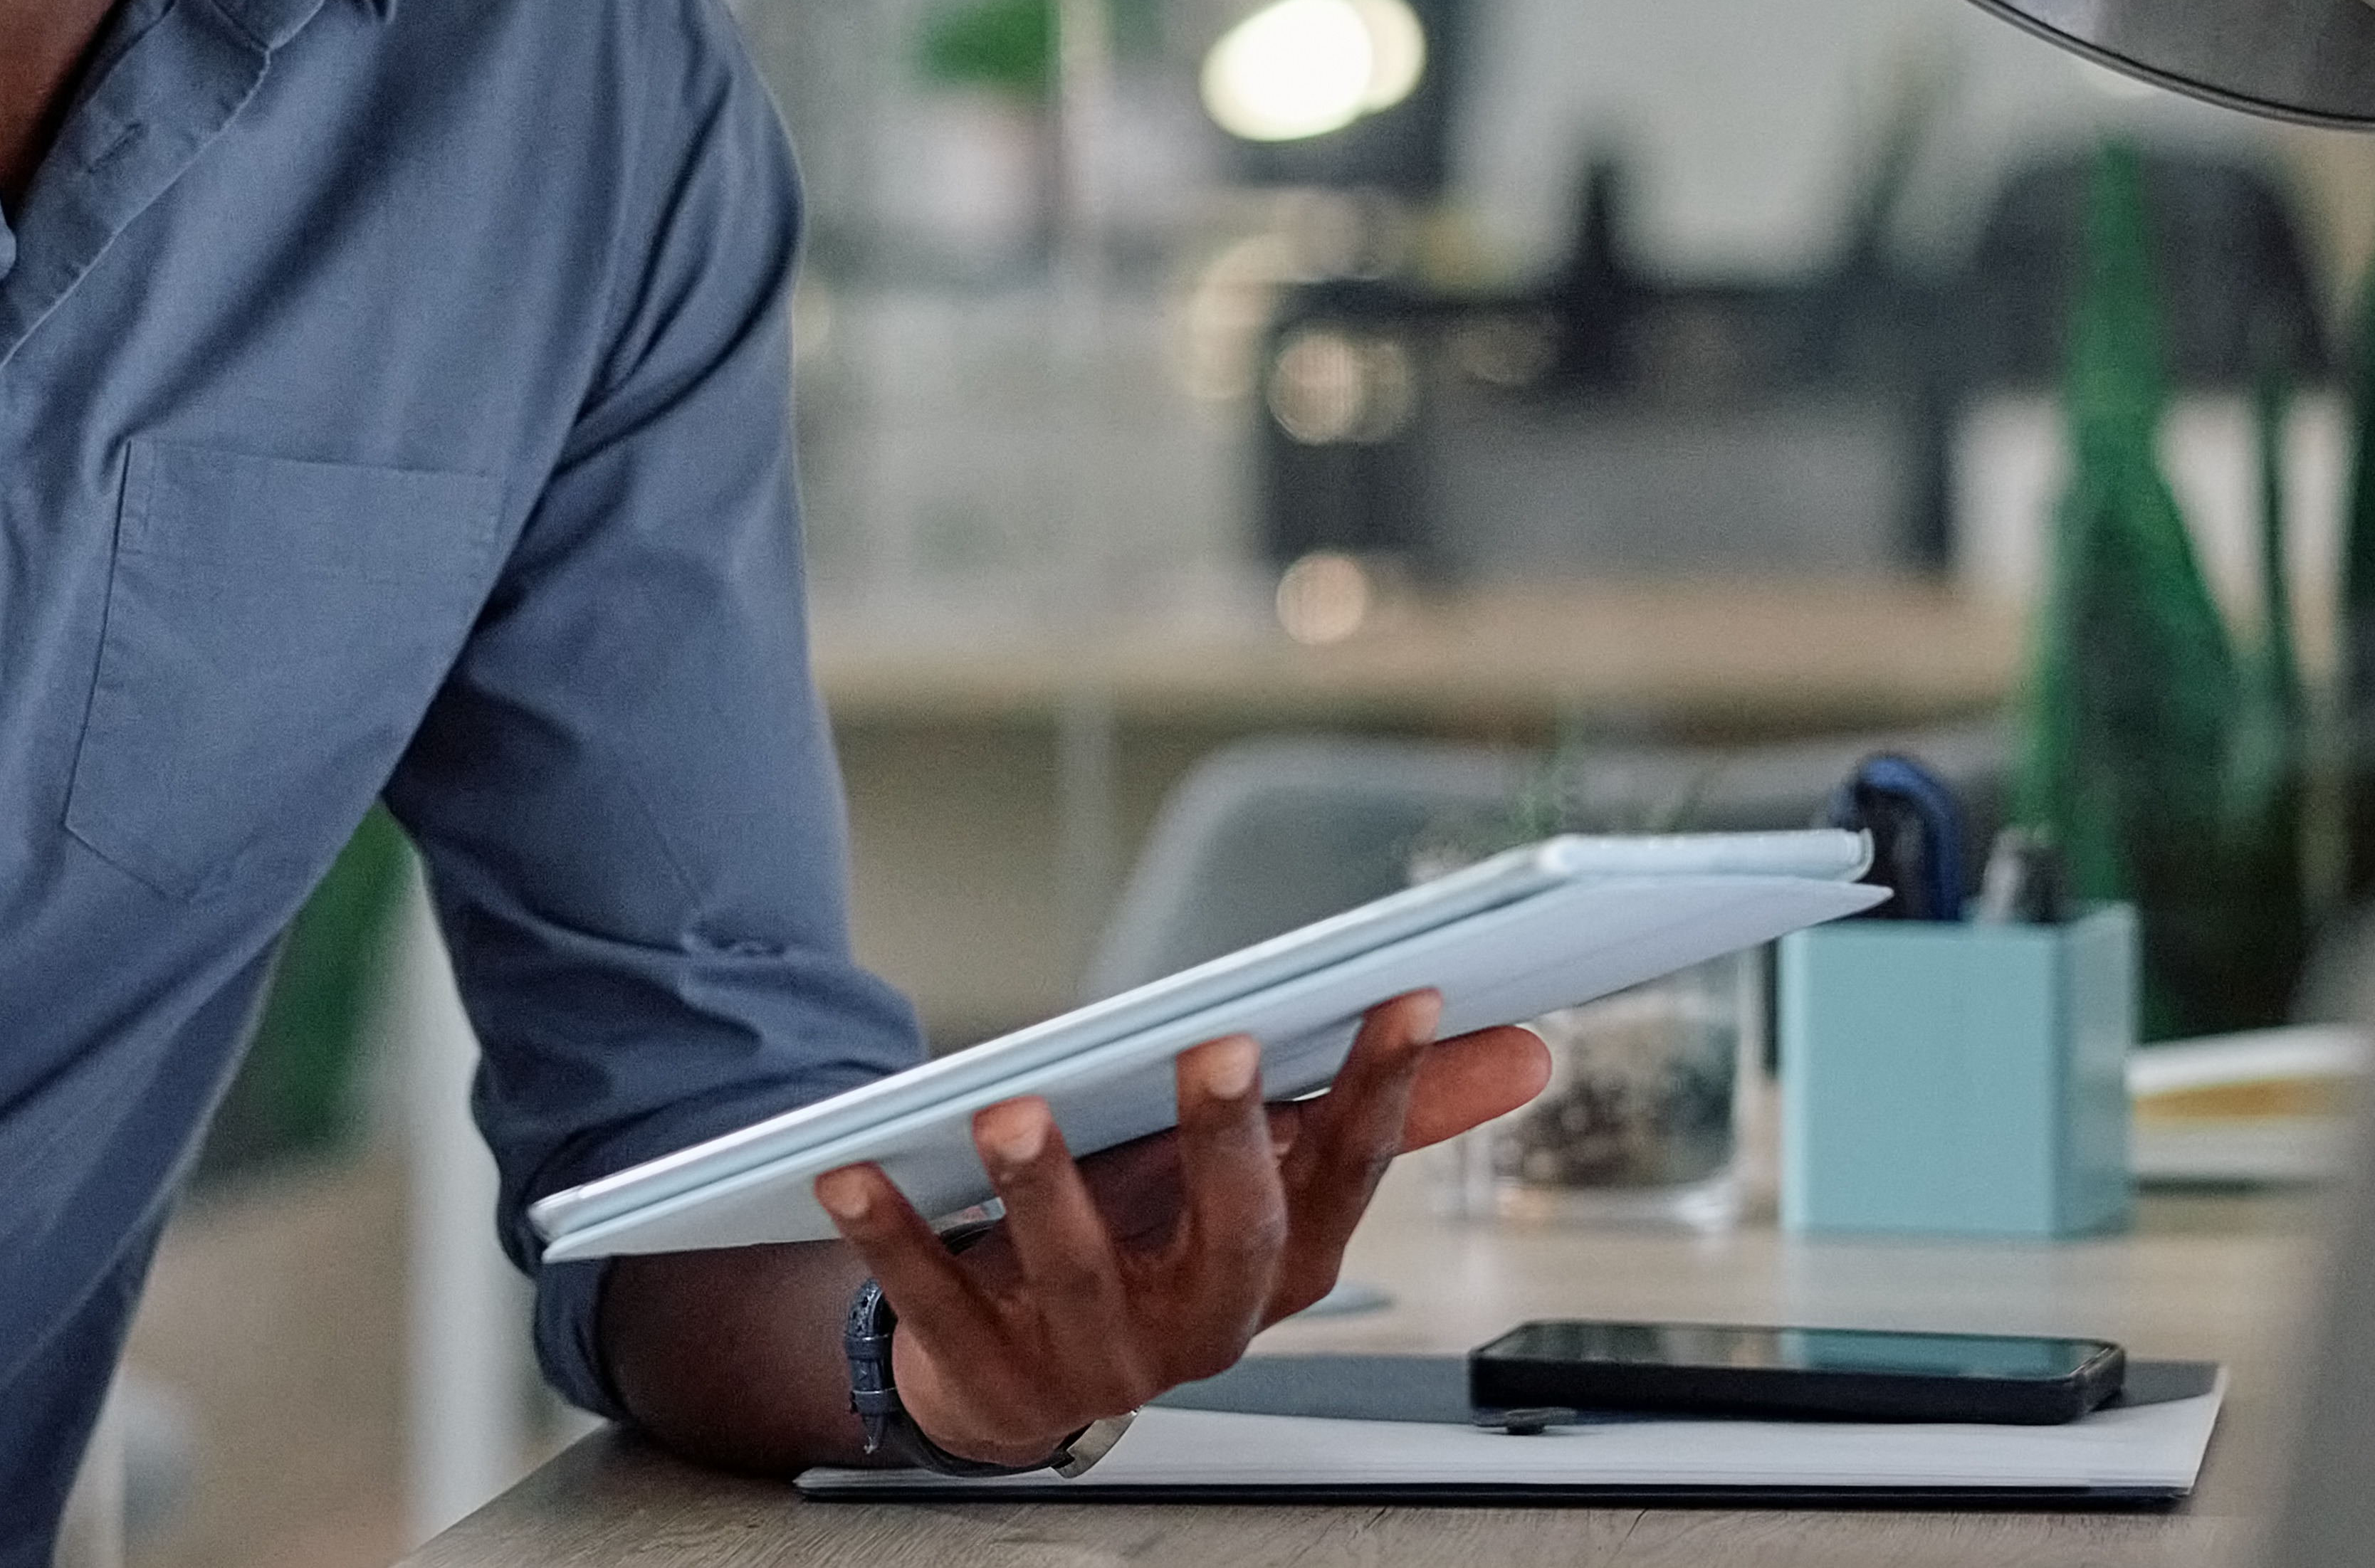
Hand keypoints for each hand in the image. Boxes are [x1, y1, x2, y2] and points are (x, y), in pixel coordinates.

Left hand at [809, 990, 1548, 1467]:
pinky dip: (894, 1234)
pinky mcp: (992, 1375)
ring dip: (1047, 1189)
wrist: (1013, 1378)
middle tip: (1217, 1050)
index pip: (1344, 1177)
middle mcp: (1202, 1327)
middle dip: (1226, 1145)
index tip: (1406, 996)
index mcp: (1279, 1270)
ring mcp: (1097, 1361)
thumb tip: (1523, 1048)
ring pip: (1082, 1277)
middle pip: (1233, 1239)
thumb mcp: (1260, 1183)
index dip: (1379, 1093)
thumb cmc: (1152, 1248)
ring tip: (1010, 1109)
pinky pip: (936, 1302)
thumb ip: (1384, 1119)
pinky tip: (852, 1168)